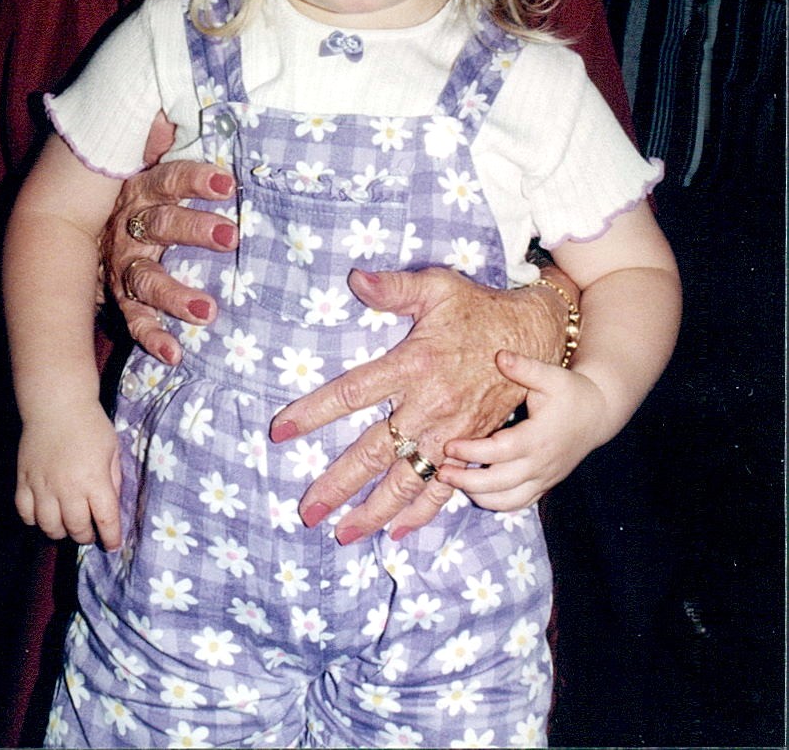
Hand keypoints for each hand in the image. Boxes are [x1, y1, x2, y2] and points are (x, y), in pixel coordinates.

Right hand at [15, 400, 122, 548]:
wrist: (56, 404)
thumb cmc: (90, 424)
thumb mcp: (112, 450)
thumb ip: (114, 480)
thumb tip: (113, 506)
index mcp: (94, 480)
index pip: (106, 520)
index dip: (111, 538)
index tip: (113, 545)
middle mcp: (68, 488)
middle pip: (77, 529)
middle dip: (86, 536)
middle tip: (90, 532)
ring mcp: (43, 486)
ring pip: (49, 527)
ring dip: (61, 532)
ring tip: (67, 525)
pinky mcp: (24, 480)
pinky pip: (25, 513)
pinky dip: (34, 520)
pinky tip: (44, 514)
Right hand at [103, 114, 238, 365]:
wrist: (72, 224)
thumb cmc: (139, 187)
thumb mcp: (146, 154)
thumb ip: (164, 131)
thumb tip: (190, 89)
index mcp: (139, 187)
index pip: (168, 179)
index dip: (196, 180)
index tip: (228, 182)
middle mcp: (128, 225)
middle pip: (161, 226)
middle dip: (196, 231)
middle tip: (231, 237)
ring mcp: (121, 263)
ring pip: (147, 278)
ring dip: (176, 295)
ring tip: (209, 311)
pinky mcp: (118, 296)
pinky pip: (133, 319)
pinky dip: (152, 337)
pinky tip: (175, 354)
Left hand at [268, 267, 566, 542]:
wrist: (533, 335)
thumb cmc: (476, 309)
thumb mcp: (436, 287)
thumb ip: (394, 288)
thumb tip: (355, 280)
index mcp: (412, 364)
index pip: (351, 393)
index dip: (313, 413)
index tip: (281, 431)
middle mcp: (428, 405)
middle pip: (374, 451)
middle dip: (338, 483)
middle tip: (308, 511)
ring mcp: (451, 433)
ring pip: (406, 480)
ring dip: (374, 510)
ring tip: (344, 534)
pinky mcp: (470, 447)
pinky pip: (443, 488)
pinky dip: (421, 514)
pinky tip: (397, 533)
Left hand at [436, 349, 607, 509]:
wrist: (598, 414)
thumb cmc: (570, 392)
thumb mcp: (551, 375)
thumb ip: (526, 368)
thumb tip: (501, 356)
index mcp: (539, 437)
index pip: (501, 451)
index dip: (473, 451)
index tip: (449, 445)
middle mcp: (541, 464)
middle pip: (500, 483)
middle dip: (467, 481)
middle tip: (440, 471)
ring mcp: (543, 478)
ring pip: (508, 500)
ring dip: (479, 496)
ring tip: (453, 482)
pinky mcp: (544, 485)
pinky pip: (518, 504)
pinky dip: (495, 503)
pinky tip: (474, 491)